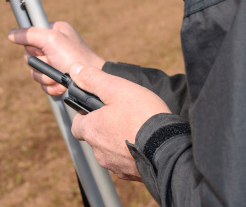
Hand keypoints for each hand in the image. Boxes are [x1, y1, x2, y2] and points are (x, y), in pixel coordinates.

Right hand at [6, 21, 104, 96]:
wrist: (90, 84)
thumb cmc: (75, 58)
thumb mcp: (51, 39)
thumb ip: (29, 34)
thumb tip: (11, 34)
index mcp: (54, 31)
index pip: (30, 34)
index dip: (33, 45)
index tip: (40, 50)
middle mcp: (54, 45)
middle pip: (29, 55)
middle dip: (40, 64)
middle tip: (53, 62)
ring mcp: (55, 63)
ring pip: (35, 72)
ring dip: (46, 77)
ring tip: (59, 76)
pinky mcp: (57, 78)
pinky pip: (42, 84)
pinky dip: (50, 87)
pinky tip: (61, 85)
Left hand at [69, 63, 169, 180]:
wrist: (169, 148)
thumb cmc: (142, 116)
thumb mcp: (116, 88)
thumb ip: (93, 79)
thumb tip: (75, 70)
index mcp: (91, 131)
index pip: (77, 125)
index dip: (85, 115)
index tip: (98, 109)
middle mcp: (99, 152)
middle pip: (95, 138)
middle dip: (104, 128)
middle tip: (122, 116)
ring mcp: (116, 166)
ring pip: (111, 152)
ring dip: (118, 142)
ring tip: (137, 128)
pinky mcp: (132, 175)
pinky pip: (127, 162)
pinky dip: (132, 154)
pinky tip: (145, 143)